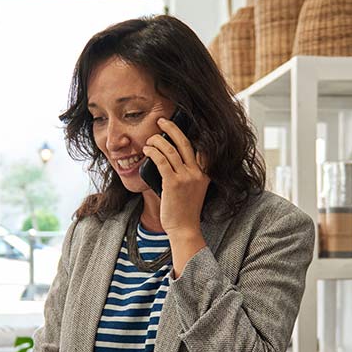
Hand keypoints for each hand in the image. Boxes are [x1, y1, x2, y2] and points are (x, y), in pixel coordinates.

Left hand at [143, 117, 209, 235]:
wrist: (184, 229)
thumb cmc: (185, 211)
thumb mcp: (193, 190)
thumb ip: (187, 174)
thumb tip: (168, 158)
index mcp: (204, 173)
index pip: (201, 147)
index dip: (190, 133)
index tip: (179, 126)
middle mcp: (197, 173)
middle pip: (184, 142)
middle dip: (172, 128)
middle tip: (162, 121)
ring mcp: (186, 178)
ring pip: (170, 150)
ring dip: (157, 141)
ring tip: (149, 140)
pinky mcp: (173, 183)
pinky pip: (161, 161)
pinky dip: (153, 152)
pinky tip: (147, 150)